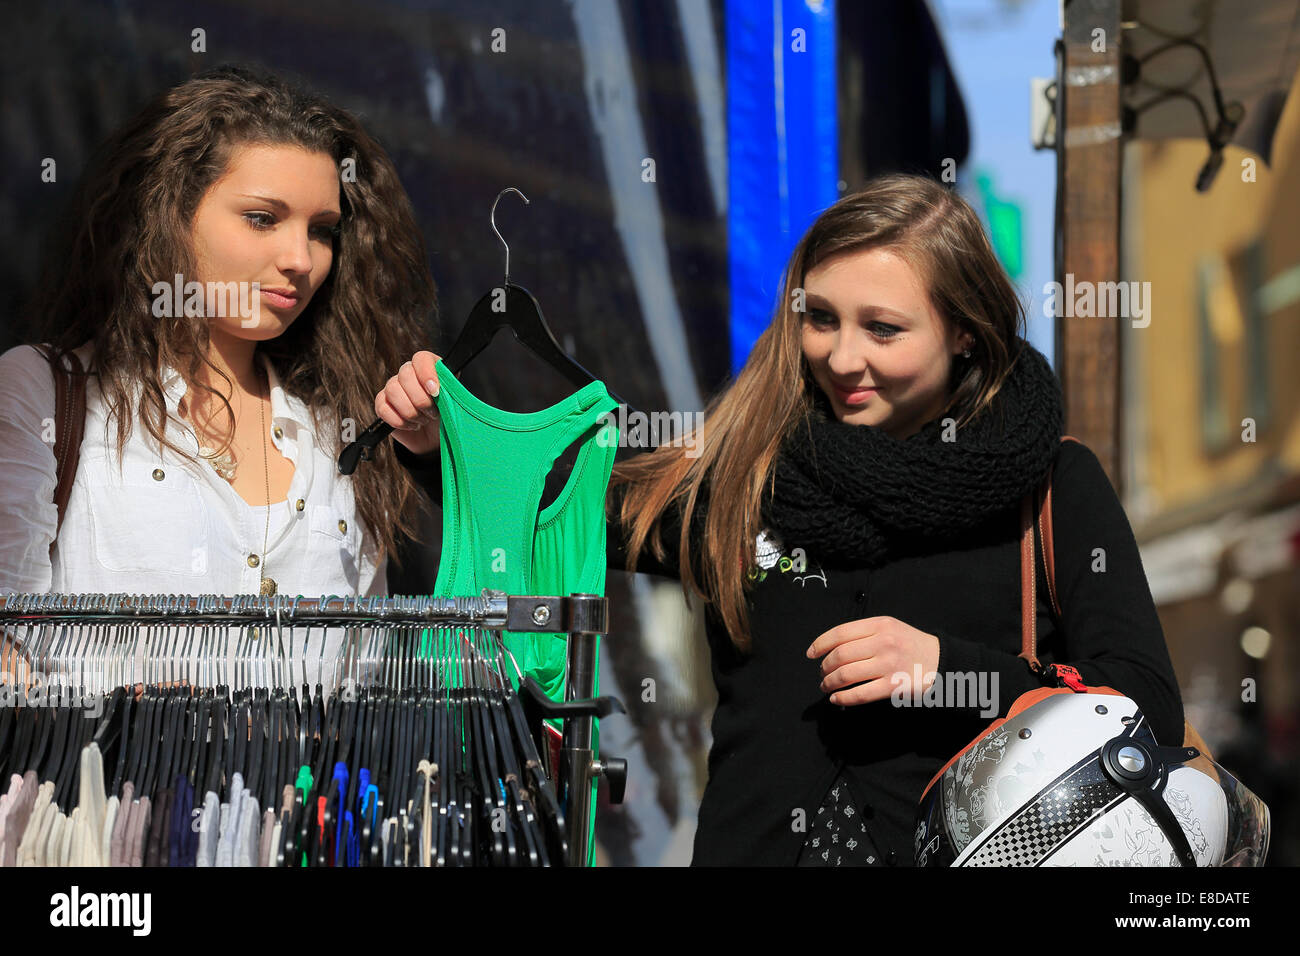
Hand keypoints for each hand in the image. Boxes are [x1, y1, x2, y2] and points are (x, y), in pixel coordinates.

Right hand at [375, 351, 441, 455]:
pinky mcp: (383, 404)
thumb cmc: (447, 415)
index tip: (435, 392)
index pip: (420, 359)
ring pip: (392, 391)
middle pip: (405, 375)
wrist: (436, 436)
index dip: (426, 374)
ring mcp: (393, 388)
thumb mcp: (454, 401)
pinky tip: (412, 426)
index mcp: (428, 367)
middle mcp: (408, 373)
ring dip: (411, 411)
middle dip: (421, 400)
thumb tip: (439, 388)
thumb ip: (450, 389)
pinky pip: (383, 408)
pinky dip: (399, 421)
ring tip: (423, 420)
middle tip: (433, 413)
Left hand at [806, 615, 940, 705]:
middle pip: (840, 655)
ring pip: (846, 674)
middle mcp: (883, 642)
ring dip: (830, 682)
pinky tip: (837, 698)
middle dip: (825, 667)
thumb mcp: (891, 628)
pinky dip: (843, 697)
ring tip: (826, 686)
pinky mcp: (894, 686)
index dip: (820, 644)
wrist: (944, 662)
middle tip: (822, 674)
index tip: (811, 654)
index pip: (840, 633)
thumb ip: (865, 633)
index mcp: (880, 624)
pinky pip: (860, 693)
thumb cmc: (912, 645)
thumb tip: (831, 647)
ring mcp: (888, 664)